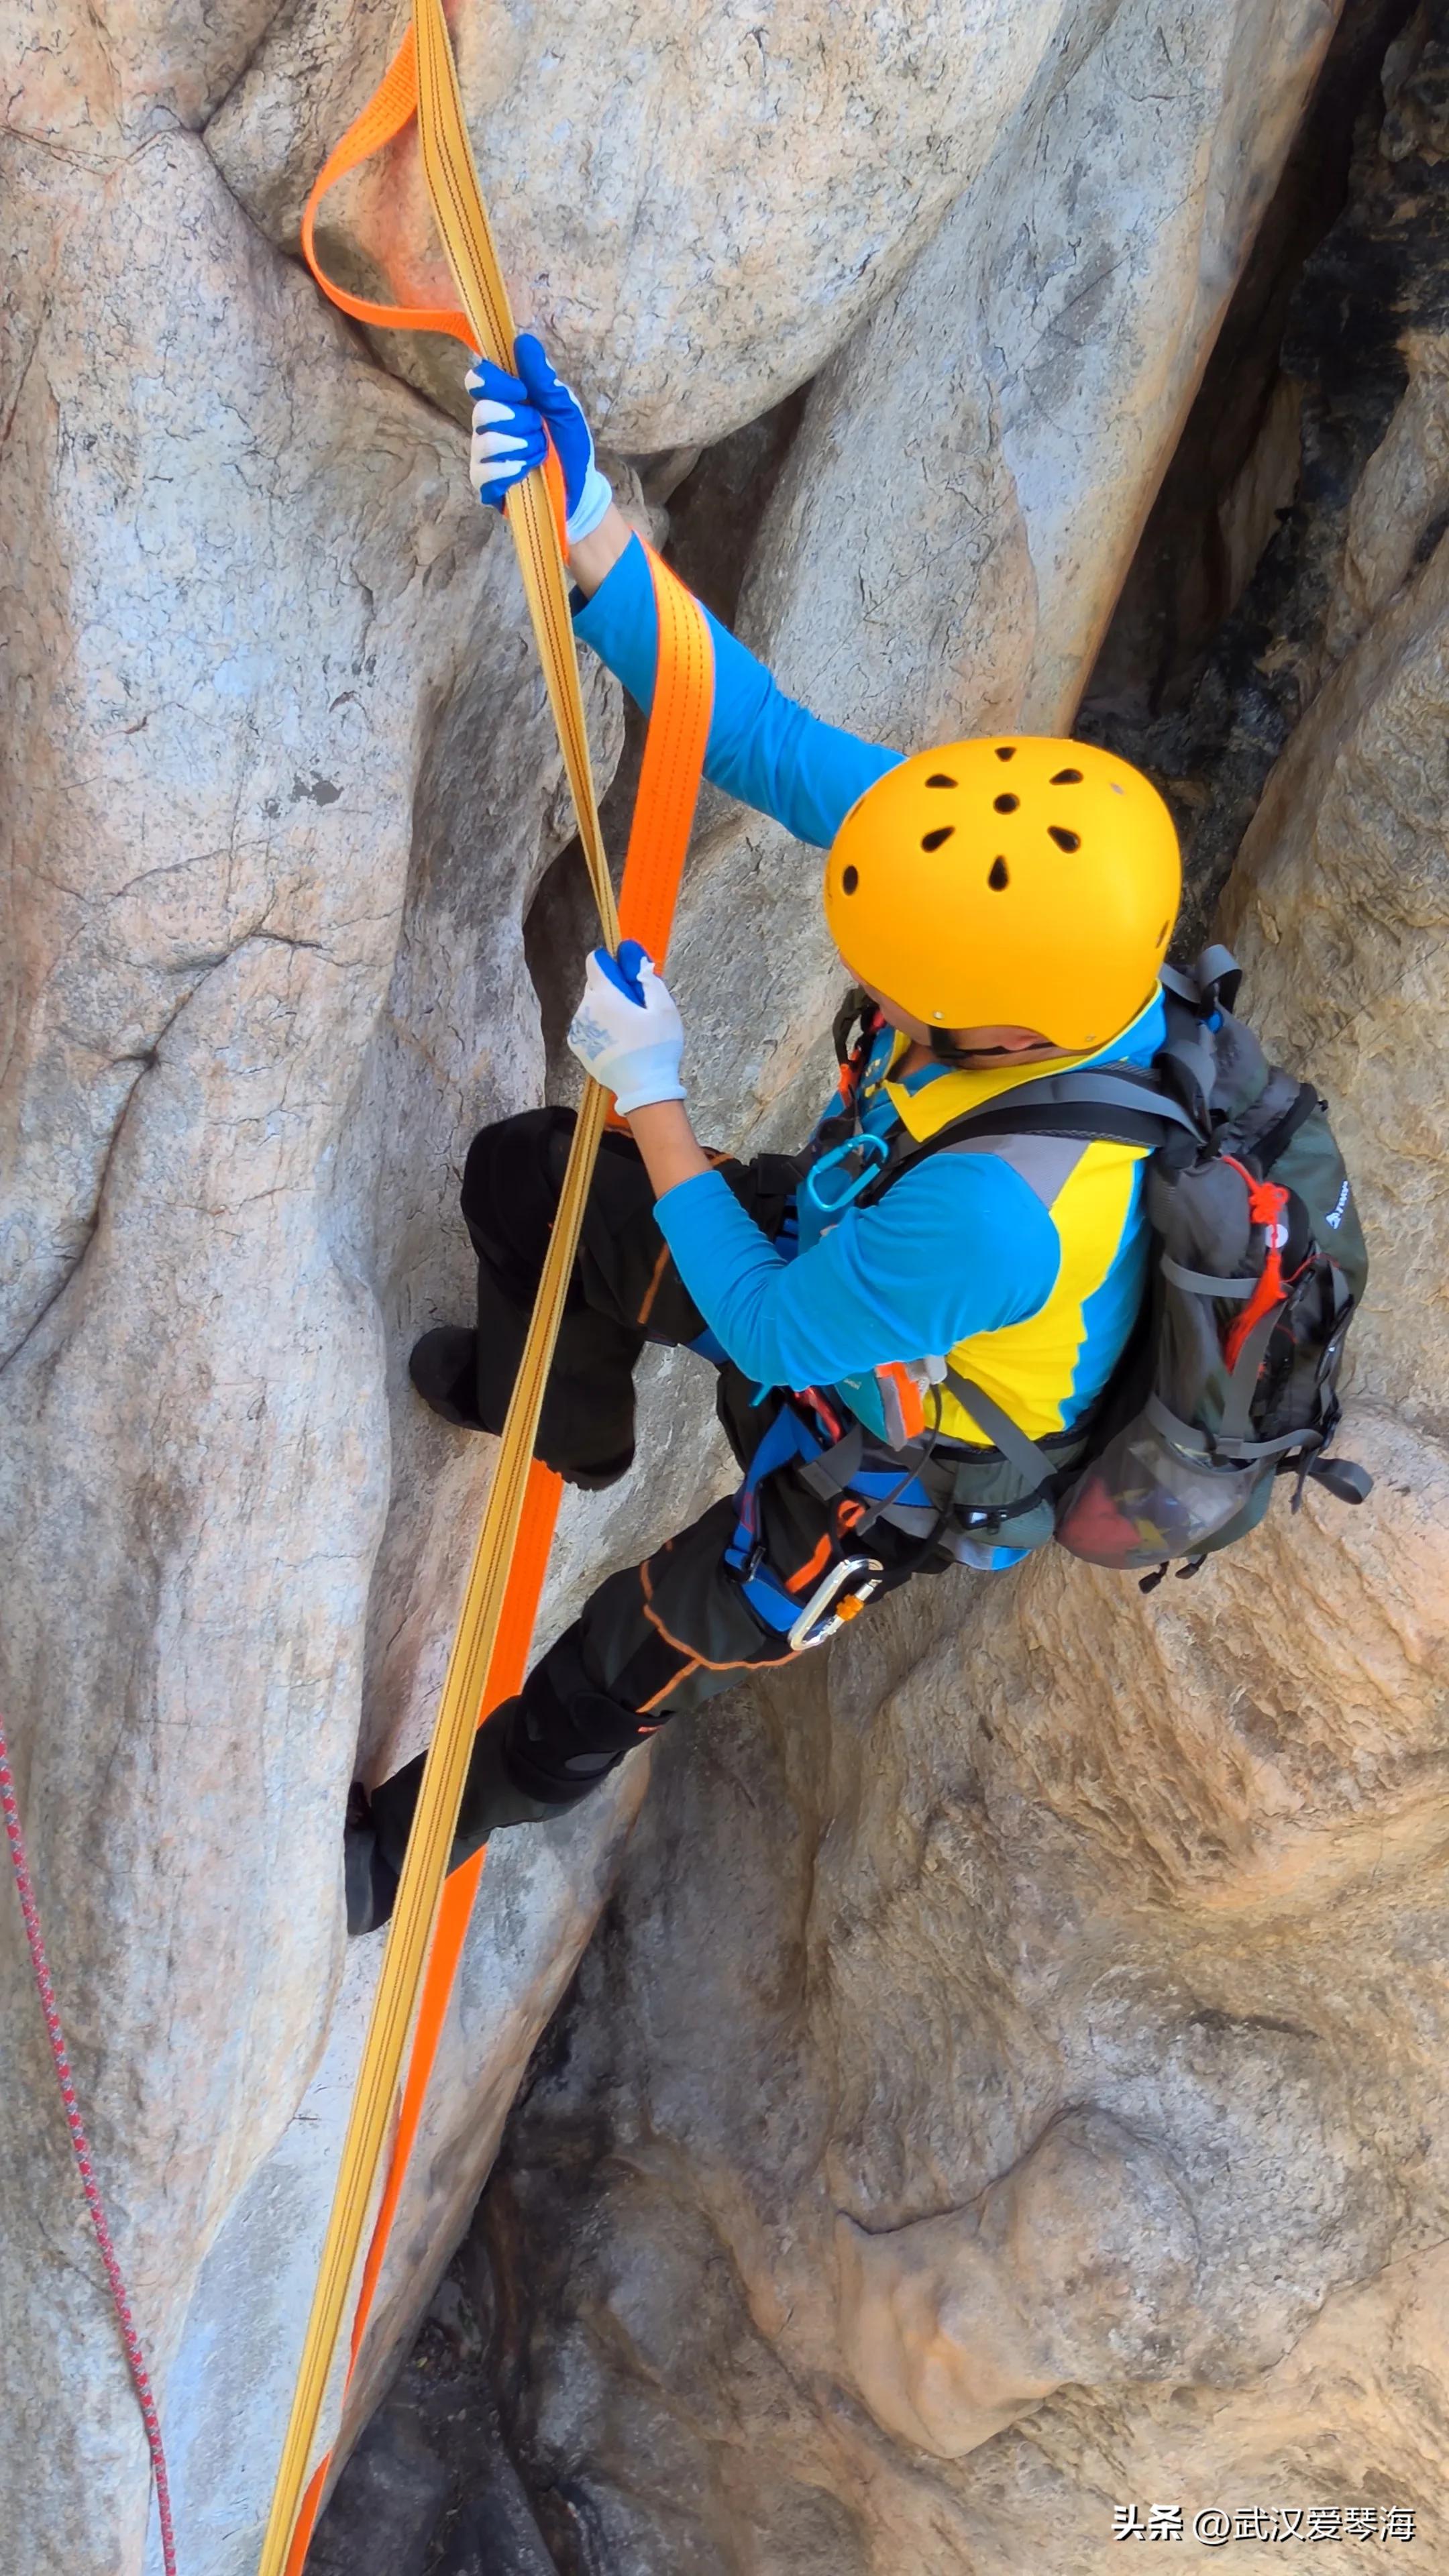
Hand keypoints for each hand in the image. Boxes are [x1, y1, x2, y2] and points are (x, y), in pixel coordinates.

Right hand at [465, 331, 612, 542]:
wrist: (580, 491)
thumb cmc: (571, 447)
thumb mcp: (564, 408)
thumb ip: (542, 378)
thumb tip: (523, 340)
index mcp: (505, 402)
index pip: (479, 379)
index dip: (496, 382)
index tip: (523, 391)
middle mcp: (488, 425)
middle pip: (482, 410)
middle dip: (518, 421)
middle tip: (538, 430)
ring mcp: (483, 455)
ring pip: (486, 441)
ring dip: (521, 447)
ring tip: (539, 455)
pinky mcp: (484, 484)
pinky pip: (484, 471)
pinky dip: (511, 470)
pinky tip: (526, 473)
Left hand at [567, 941, 685, 1113]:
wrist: (643, 1089)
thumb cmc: (657, 1048)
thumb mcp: (664, 1008)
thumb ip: (649, 979)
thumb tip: (637, 963)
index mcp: (604, 996)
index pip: (596, 961)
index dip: (613, 964)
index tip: (627, 977)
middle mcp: (584, 1009)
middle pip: (594, 985)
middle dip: (612, 989)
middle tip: (635, 1008)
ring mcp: (578, 1029)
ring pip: (591, 1006)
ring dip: (606, 1009)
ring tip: (627, 1029)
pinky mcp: (577, 1045)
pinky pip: (587, 1024)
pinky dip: (599, 1026)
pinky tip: (617, 1041)